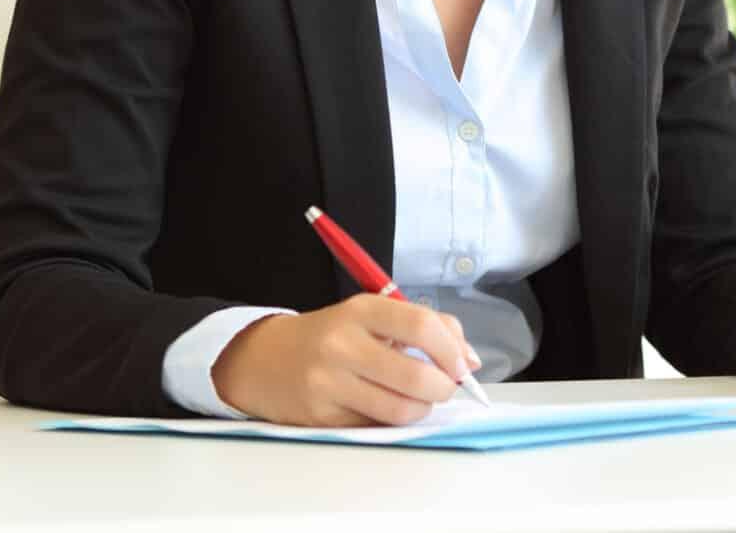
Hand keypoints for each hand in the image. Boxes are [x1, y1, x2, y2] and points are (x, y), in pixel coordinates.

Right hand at [210, 295, 482, 425]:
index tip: (462, 365)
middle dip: (444, 388)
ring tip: (417, 399)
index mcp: (361, 310)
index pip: (421, 325)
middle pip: (416, 376)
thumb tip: (471, 361)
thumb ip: (427, 327)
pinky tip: (384, 406)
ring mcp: (329, 382)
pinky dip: (392, 421)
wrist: (264, 359)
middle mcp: (343, 344)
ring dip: (422, 409)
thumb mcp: (373, 315)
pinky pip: (376, 426)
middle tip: (444, 388)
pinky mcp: (321, 416)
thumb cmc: (331, 335)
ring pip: (400, 410)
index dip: (451, 350)